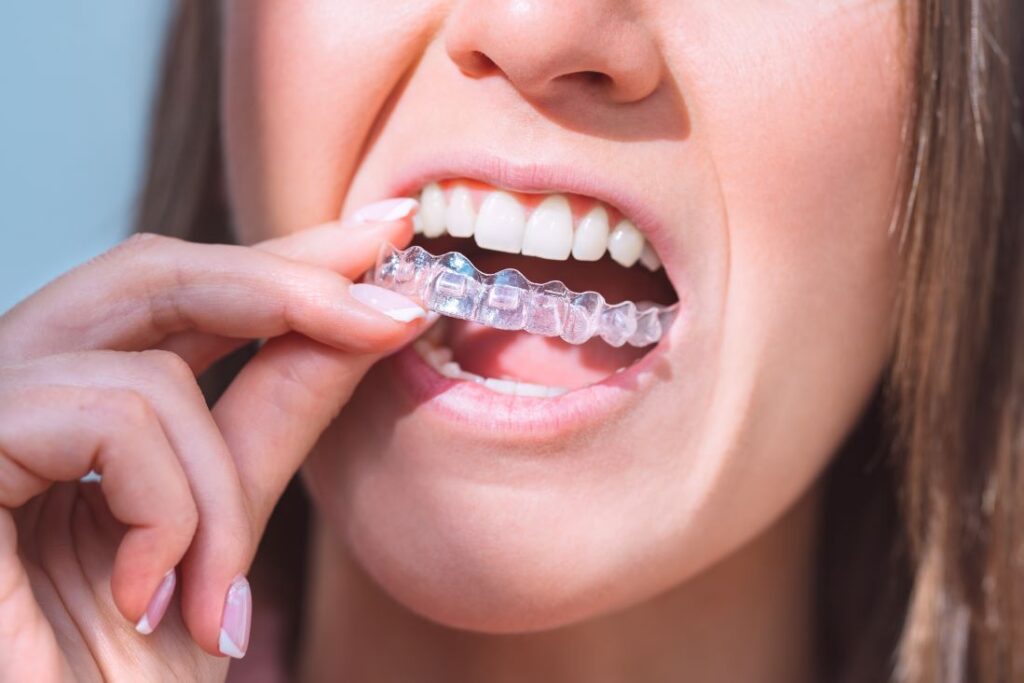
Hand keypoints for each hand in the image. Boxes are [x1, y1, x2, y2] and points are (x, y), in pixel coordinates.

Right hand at [0, 200, 425, 680]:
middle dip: (287, 285)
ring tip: (215, 593)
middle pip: (150, 272)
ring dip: (216, 489)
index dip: (283, 257)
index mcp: (66, 410)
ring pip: (146, 369)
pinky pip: (102, 415)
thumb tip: (361, 321)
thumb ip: (271, 421)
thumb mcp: (218, 533)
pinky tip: (146, 591)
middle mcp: (11, 396)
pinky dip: (162, 508)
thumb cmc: (111, 681)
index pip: (178, 293)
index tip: (386, 233)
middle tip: (391, 312)